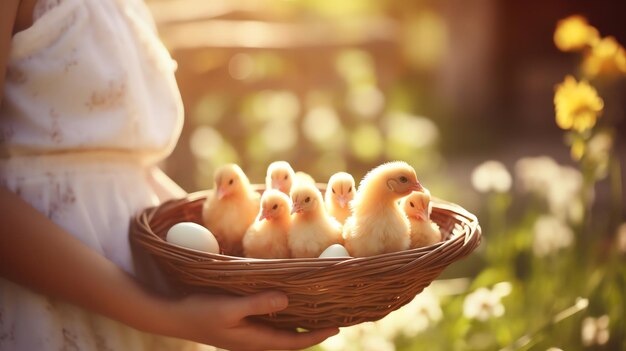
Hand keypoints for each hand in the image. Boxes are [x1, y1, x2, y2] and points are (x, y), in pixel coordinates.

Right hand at [165, 291, 338, 350]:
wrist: (171, 316)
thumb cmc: (199, 311)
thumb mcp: (228, 307)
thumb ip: (257, 304)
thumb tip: (287, 300)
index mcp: (254, 339)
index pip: (293, 341)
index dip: (316, 335)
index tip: (338, 327)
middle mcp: (253, 339)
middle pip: (290, 337)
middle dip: (312, 329)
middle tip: (333, 315)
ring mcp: (246, 333)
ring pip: (280, 330)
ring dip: (298, 322)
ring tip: (316, 308)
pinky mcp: (238, 324)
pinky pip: (268, 322)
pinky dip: (282, 315)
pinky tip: (285, 302)